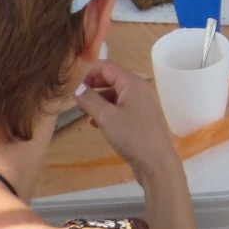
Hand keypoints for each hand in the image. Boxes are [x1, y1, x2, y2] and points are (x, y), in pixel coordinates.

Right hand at [75, 59, 179, 176]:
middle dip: (93, 84)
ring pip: (115, 94)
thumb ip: (89, 99)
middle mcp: (138, 89)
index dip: (89, 70)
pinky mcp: (140, 118)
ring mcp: (140, 104)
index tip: (72, 79)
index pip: (107, 66)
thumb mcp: (106, 116)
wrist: (156, 163)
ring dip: (98, 99)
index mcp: (132, 82)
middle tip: (75, 94)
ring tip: (82, 109)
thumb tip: (76, 88)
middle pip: (111, 78)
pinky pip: (120, 108)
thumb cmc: (131, 135)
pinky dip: (107, 111)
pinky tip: (95, 123)